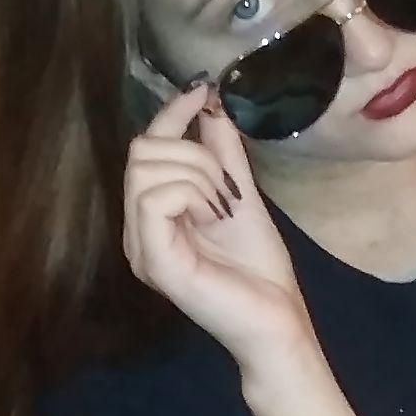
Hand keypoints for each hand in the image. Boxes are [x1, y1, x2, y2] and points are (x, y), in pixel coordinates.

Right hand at [123, 82, 312, 376]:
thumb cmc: (260, 272)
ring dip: (199, 174)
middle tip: (227, 191)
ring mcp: (140, 247)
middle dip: (194, 153)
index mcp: (153, 217)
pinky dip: (193, 193)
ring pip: (147, 167)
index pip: (145, 148)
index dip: (170, 113)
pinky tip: (215, 217)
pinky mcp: (154, 261)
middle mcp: (137, 231)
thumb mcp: (241, 196)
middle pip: (142, 150)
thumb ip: (223, 154)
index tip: (202, 92)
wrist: (278, 323)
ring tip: (223, 208)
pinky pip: (155, 197)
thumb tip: (209, 104)